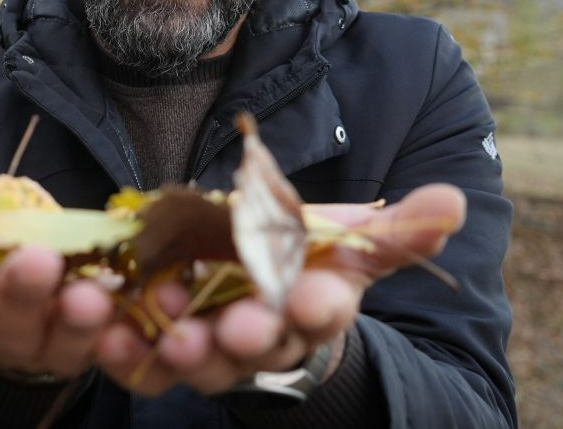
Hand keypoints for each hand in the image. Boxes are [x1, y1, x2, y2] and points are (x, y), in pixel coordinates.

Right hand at [0, 166, 113, 379]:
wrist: (24, 289)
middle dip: (15, 291)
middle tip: (34, 258)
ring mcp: (44, 341)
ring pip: (57, 341)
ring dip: (74, 320)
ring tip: (89, 292)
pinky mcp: (92, 347)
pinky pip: (111, 348)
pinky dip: (123, 334)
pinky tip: (134, 311)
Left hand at [93, 183, 466, 395]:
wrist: (252, 293)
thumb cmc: (306, 263)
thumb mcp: (349, 241)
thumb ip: (397, 228)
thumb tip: (454, 202)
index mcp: (314, 308)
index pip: (324, 312)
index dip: (321, 306)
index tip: (314, 296)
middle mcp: (265, 338)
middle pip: (260, 344)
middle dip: (250, 336)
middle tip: (237, 326)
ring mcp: (210, 349)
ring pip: (200, 361)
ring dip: (185, 350)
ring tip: (167, 333)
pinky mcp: (158, 350)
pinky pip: (141, 361)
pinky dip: (125, 354)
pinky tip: (107, 337)